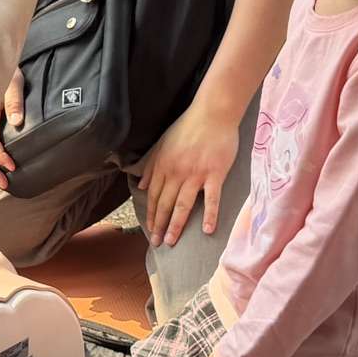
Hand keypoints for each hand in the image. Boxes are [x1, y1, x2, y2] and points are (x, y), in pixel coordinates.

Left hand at [135, 101, 242, 248]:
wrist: (213, 113)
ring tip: (172, 241)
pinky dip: (210, 215)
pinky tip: (208, 230)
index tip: (150, 229)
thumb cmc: (188, 126)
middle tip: (157, 243)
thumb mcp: (163, 144)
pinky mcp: (215, 174)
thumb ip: (151, 165)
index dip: (151, 214)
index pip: (154, 196)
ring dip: (177, 225)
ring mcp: (196, 175)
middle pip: (166, 204)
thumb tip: (142, 186)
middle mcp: (177, 173)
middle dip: (160, 225)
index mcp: (164, 166)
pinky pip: (212, 199)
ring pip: (184, 205)